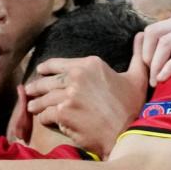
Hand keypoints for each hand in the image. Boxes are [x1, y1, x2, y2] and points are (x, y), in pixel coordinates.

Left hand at [23, 33, 147, 157]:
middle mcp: (77, 76)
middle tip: (28, 91)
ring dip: (36, 104)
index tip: (40, 71)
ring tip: (32, 107)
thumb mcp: (137, 77)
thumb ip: (136, 56)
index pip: (58, 63)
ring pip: (43, 98)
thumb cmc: (132, 108)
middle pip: (47, 81)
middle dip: (36, 87)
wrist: (126, 134)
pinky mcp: (62, 113)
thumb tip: (141, 35)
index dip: (46, 68)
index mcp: (91, 64)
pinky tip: (44, 120)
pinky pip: (45, 115)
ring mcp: (68, 94)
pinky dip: (43, 119)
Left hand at [142, 10, 170, 85]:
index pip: (154, 29)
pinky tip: (165, 78)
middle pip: (153, 34)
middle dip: (146, 56)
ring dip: (155, 64)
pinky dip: (170, 66)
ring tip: (155, 83)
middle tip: (148, 77)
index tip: (147, 70)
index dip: (145, 49)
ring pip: (165, 43)